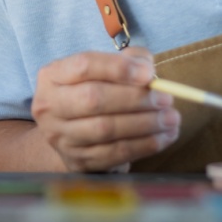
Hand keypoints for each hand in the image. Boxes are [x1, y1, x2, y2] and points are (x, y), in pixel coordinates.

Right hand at [29, 47, 178, 171]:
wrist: (68, 131)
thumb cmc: (90, 91)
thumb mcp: (101, 70)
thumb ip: (127, 60)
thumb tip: (146, 67)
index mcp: (52, 76)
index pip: (84, 66)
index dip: (118, 69)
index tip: (149, 73)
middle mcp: (49, 106)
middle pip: (94, 100)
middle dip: (136, 99)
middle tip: (166, 99)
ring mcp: (60, 137)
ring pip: (106, 130)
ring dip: (145, 124)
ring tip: (171, 119)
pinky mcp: (77, 161)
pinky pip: (115, 154)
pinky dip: (144, 146)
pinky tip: (164, 137)